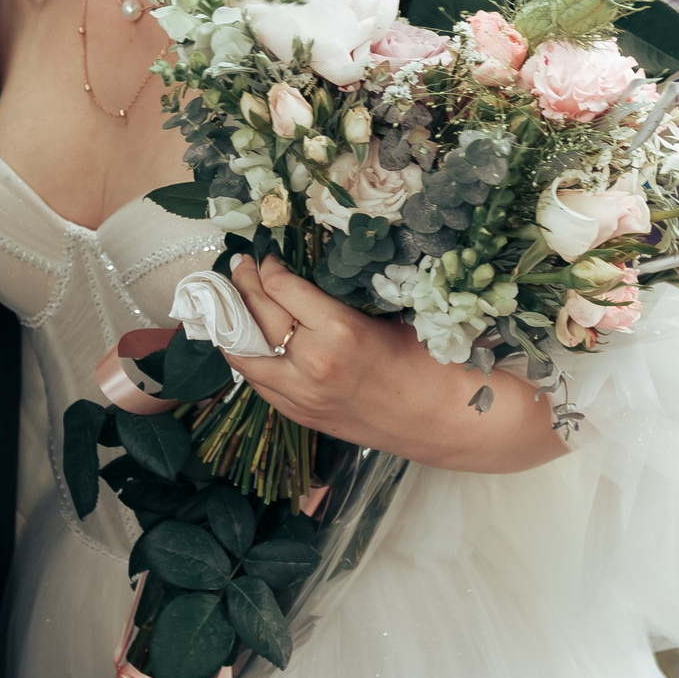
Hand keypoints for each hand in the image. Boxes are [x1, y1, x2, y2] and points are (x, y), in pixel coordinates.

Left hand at [223, 253, 568, 473]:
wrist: (444, 422)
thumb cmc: (428, 362)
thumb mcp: (386, 317)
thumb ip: (341, 300)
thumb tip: (306, 273)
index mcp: (339, 330)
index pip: (281, 287)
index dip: (268, 266)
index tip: (267, 255)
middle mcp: (312, 363)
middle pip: (258, 314)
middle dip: (244, 284)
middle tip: (242, 266)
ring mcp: (302, 395)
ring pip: (244, 353)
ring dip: (235, 323)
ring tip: (234, 300)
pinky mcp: (300, 416)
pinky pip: (258, 382)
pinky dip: (247, 357)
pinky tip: (248, 340)